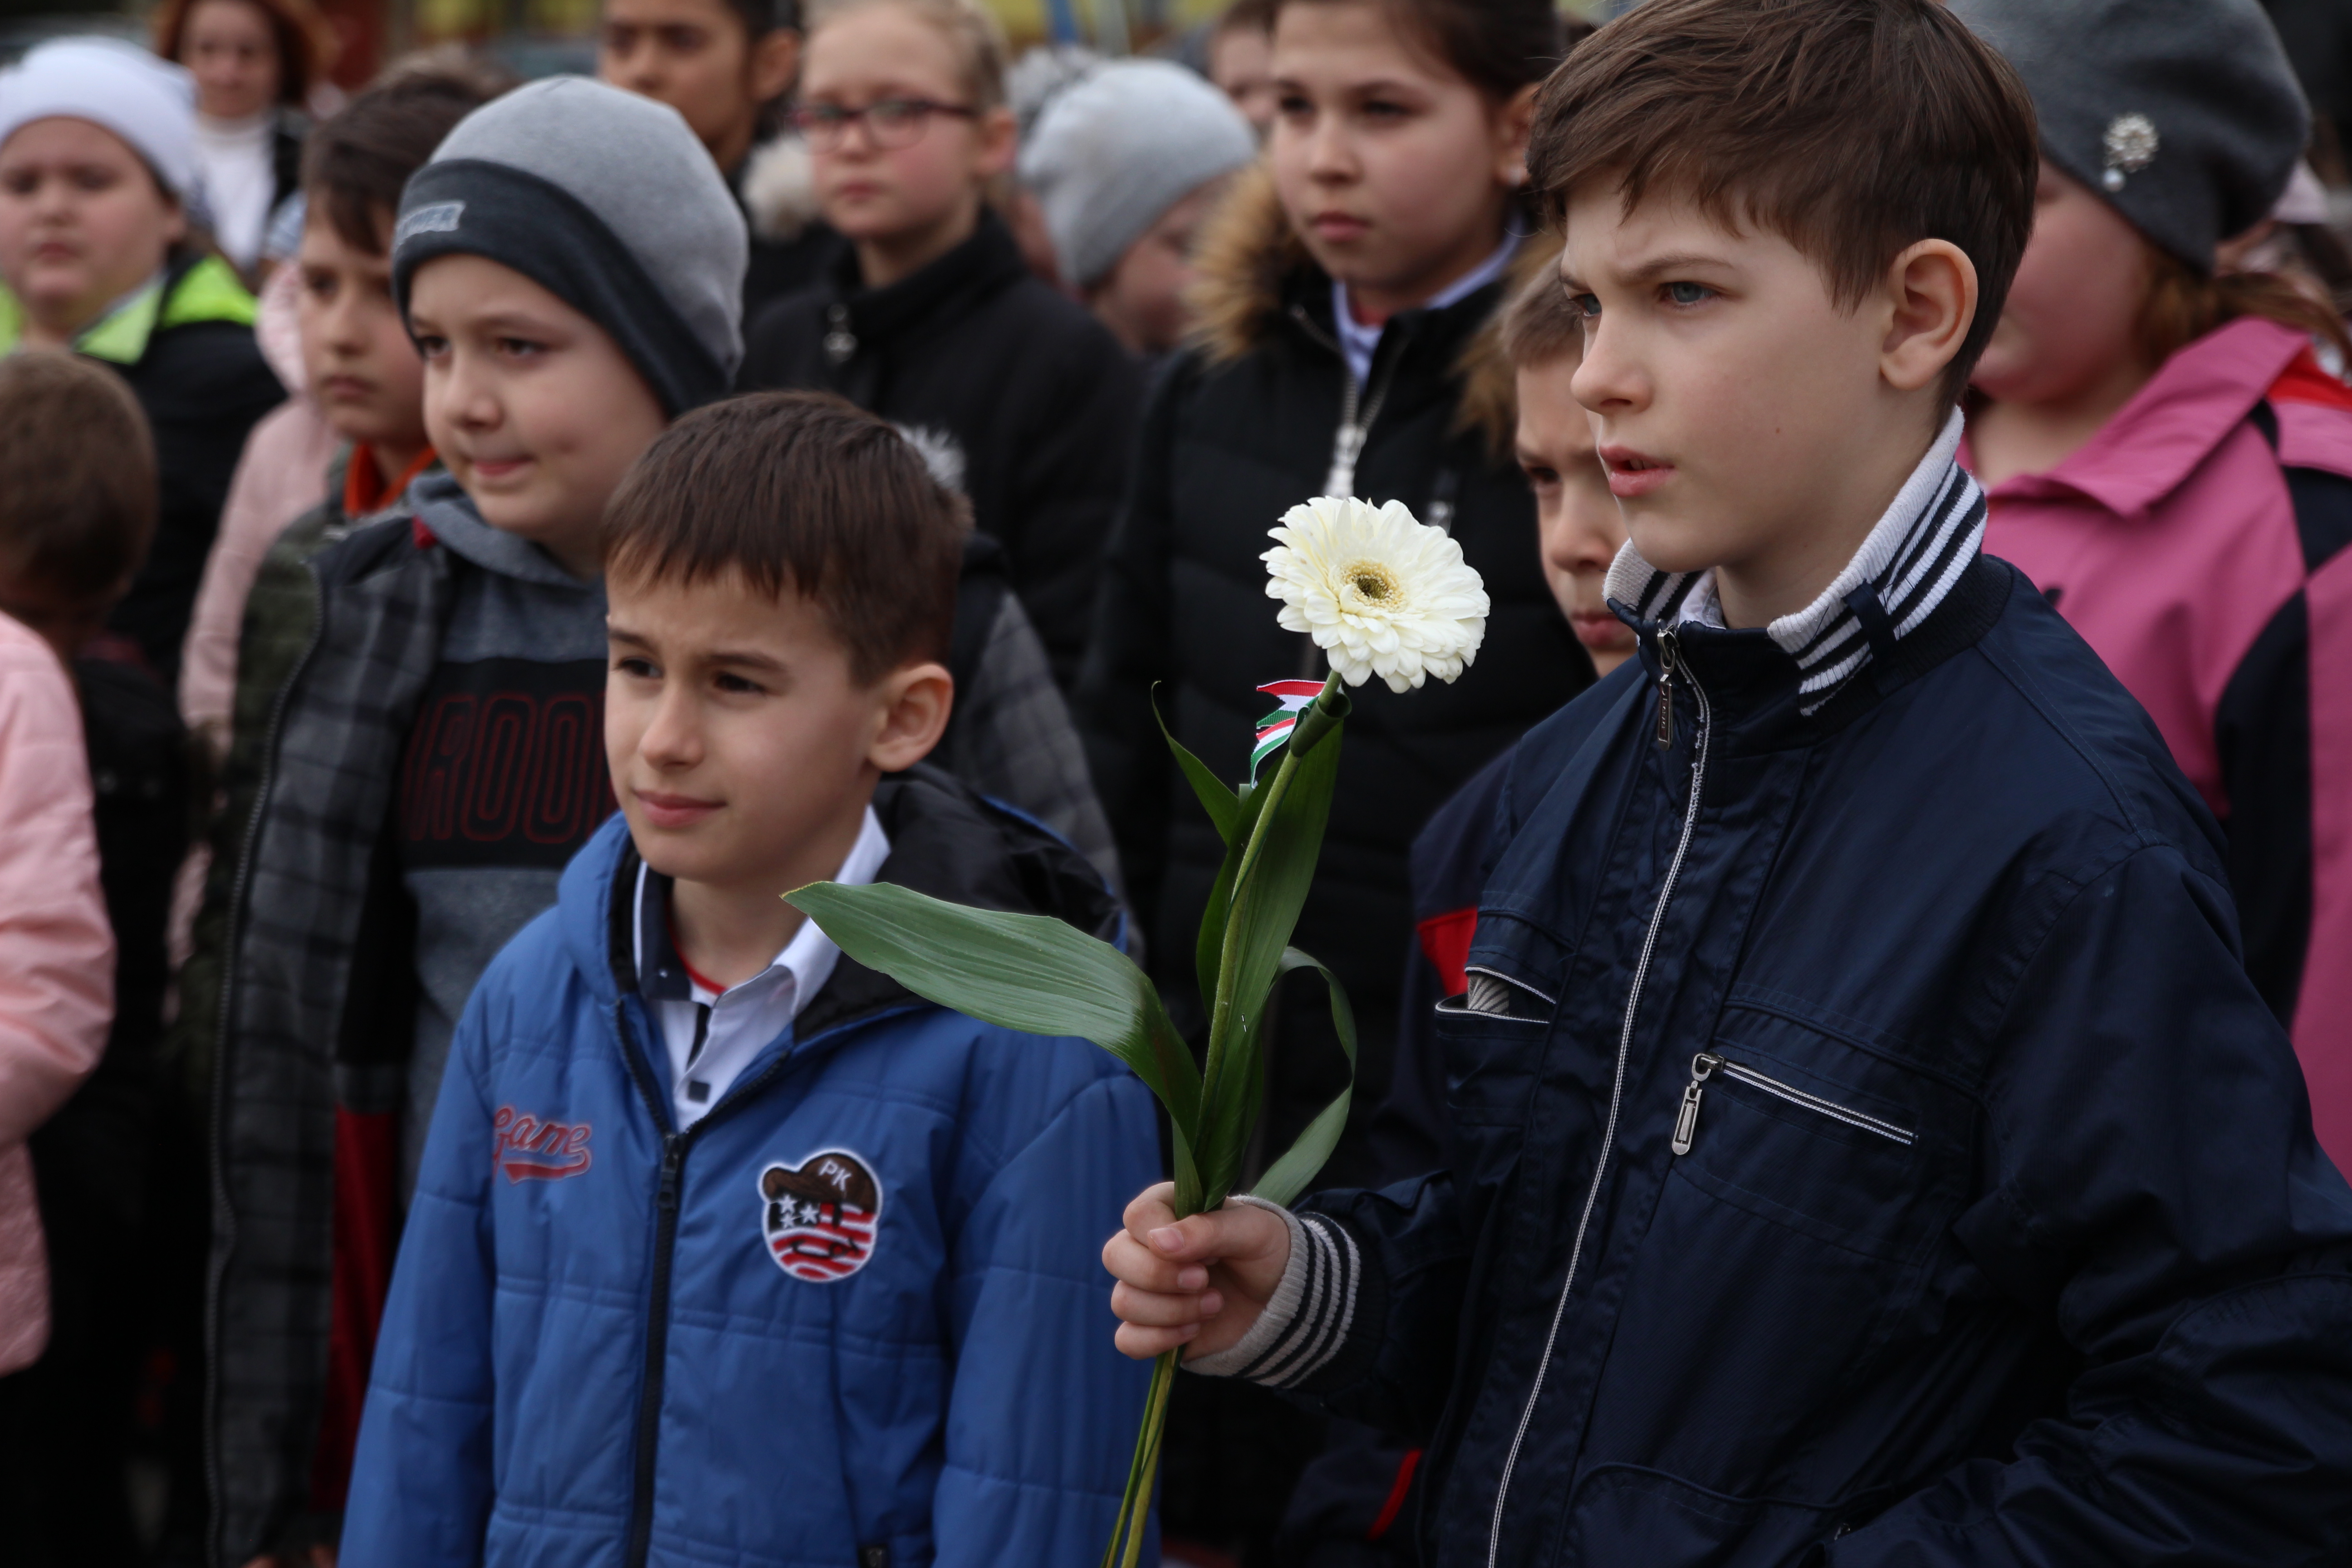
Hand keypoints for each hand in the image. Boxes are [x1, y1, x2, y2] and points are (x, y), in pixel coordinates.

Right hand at [1102, 1182, 1291, 1360]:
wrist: (1281, 1299)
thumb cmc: (1264, 1251)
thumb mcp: (1252, 1231)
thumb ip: (1207, 1229)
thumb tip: (1158, 1242)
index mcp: (1166, 1208)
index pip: (1136, 1216)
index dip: (1165, 1239)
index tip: (1208, 1254)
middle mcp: (1145, 1246)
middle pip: (1115, 1256)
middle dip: (1161, 1277)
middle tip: (1204, 1280)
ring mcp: (1144, 1288)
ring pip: (1123, 1301)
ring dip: (1173, 1310)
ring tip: (1214, 1304)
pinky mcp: (1149, 1327)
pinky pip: (1127, 1340)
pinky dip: (1160, 1339)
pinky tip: (1194, 1330)